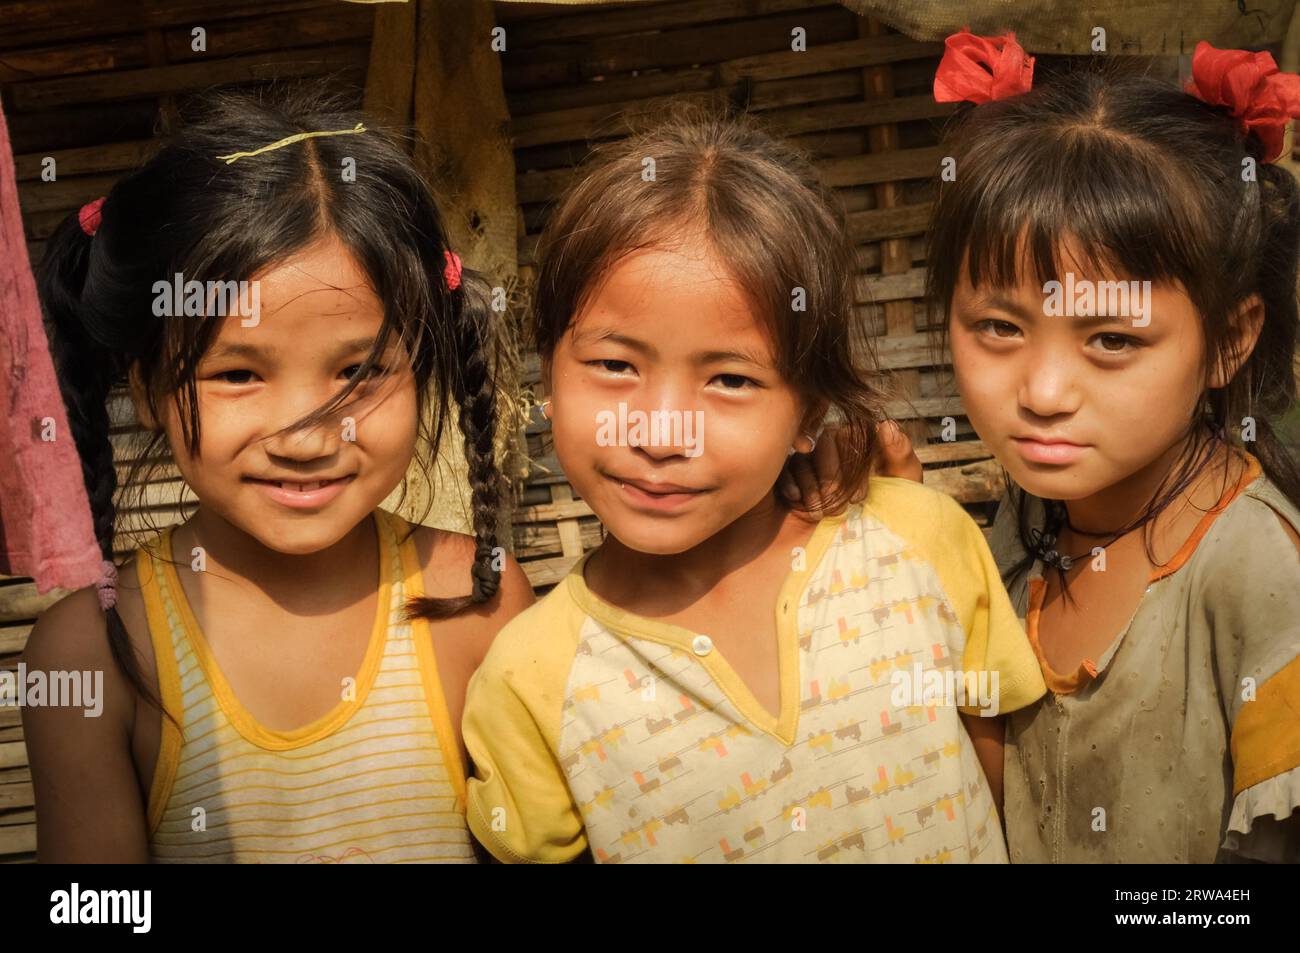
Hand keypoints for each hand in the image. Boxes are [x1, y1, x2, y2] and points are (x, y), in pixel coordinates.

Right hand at [778, 420, 922, 516]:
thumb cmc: (887, 510)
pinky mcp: (786, 475)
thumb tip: (886, 425)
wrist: (860, 548)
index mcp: (859, 442)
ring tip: (820, 513)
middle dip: (831, 477)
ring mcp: (807, 461)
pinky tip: (797, 500)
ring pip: (803, 458)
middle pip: (824, 443)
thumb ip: (900, 453)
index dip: (853, 466)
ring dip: (811, 486)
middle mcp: (832, 447)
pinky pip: (783, 470)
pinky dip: (790, 483)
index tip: (859, 498)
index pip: (850, 436)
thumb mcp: (901, 484)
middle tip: (838, 508)